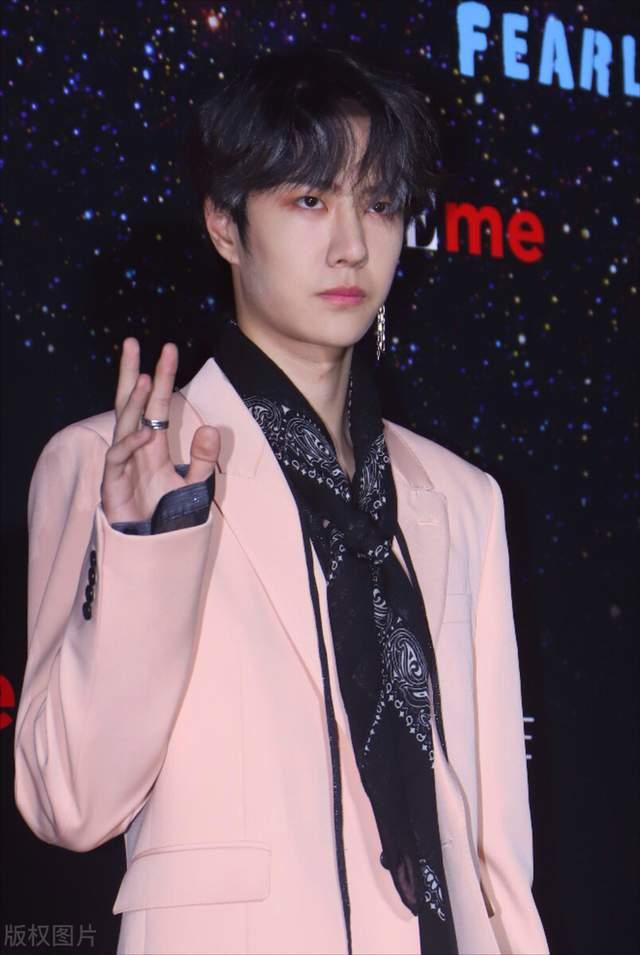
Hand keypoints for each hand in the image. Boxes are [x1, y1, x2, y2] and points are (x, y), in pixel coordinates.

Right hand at [101, 338, 219, 525]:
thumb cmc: (170, 519)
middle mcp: (135, 449)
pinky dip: (131, 443)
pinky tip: (146, 432)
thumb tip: (211, 427)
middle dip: (131, 374)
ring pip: (123, 424)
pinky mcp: (113, 484)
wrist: (156, 552)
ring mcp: (122, 465)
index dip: (162, 377)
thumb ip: (205, 460)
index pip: (156, 404)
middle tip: (133, 342)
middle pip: (130, 404)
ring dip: (133, 401)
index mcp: (154, 446)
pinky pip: (119, 457)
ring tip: (143, 378)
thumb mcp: (196, 486)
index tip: (168, 349)